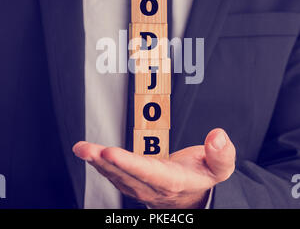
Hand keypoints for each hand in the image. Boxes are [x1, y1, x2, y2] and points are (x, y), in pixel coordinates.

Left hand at [73, 128, 235, 208]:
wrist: (194, 195)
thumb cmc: (203, 176)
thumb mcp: (220, 168)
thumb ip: (221, 154)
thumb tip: (217, 135)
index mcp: (174, 182)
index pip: (149, 173)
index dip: (128, 164)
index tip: (110, 152)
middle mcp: (154, 187)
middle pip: (126, 176)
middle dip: (103, 162)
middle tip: (85, 148)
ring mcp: (142, 188)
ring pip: (117, 177)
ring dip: (98, 163)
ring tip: (83, 149)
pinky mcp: (135, 184)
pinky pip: (116, 176)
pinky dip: (102, 165)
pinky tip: (92, 155)